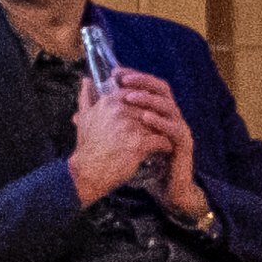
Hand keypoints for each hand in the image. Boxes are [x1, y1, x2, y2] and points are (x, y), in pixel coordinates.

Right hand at [68, 81, 161, 205]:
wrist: (87, 172)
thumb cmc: (87, 146)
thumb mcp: (85, 117)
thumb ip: (87, 96)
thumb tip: (86, 79)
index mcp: (110, 101)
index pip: (136, 94)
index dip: (145, 104)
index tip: (149, 113)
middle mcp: (120, 110)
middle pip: (149, 109)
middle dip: (156, 118)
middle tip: (164, 125)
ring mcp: (130, 126)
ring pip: (157, 123)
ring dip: (163, 130)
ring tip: (166, 137)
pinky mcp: (138, 143)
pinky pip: (160, 140)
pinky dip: (165, 145)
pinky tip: (165, 148)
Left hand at [112, 74, 208, 219]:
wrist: (166, 188)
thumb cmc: (145, 162)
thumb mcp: (121, 139)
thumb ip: (103, 122)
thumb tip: (77, 110)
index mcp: (157, 112)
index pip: (148, 86)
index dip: (134, 77)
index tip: (115, 72)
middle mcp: (170, 116)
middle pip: (161, 89)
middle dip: (142, 82)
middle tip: (124, 80)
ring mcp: (179, 128)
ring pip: (168, 105)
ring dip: (149, 100)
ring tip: (131, 97)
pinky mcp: (184, 143)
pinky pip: (175, 128)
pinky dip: (161, 122)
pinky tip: (146, 118)